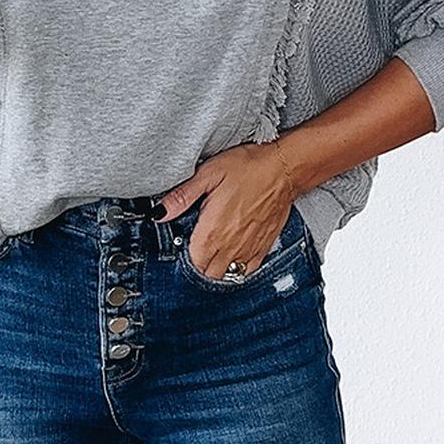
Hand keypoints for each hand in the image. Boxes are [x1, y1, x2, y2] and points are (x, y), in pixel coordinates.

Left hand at [154, 143, 297, 279]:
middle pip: (206, 273)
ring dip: (215, 269)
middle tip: (195, 248)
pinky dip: (236, 269)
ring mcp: (248, 249)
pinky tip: (231, 255)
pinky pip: (246, 271)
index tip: (183, 244)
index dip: (183, 256)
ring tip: (211, 253)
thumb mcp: (208, 174)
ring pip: (226, 275)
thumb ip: (182, 196)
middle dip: (197, 265)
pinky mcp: (263, 247)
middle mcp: (230, 245)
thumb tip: (160, 212)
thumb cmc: (248, 168)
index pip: (191, 261)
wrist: (284, 169)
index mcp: (213, 231)